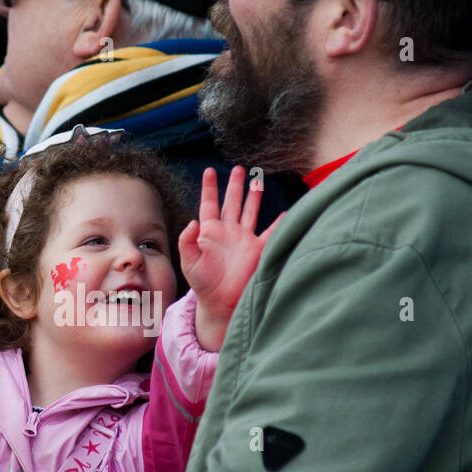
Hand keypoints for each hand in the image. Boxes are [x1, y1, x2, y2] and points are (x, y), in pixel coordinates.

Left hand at [178, 166, 280, 350]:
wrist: (221, 302)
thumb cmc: (203, 284)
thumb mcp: (189, 263)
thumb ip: (187, 242)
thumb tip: (192, 222)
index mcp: (210, 232)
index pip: (208, 204)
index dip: (209, 188)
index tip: (209, 171)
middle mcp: (228, 232)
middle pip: (231, 202)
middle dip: (234, 186)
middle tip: (238, 169)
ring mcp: (244, 240)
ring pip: (250, 212)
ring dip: (253, 197)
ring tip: (257, 180)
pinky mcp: (257, 250)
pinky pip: (271, 233)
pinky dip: (279, 223)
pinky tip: (285, 213)